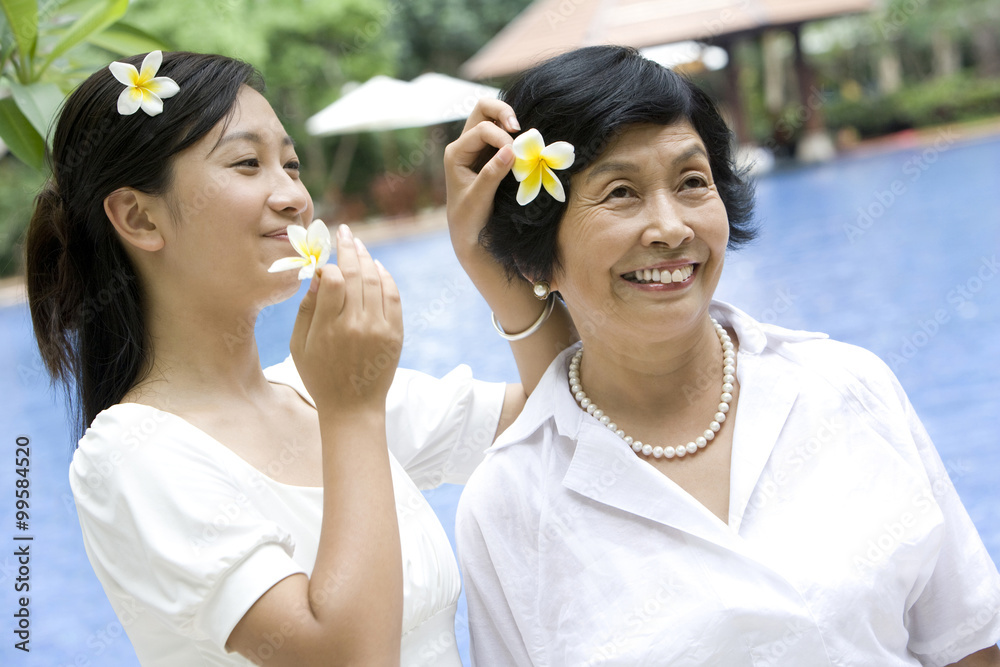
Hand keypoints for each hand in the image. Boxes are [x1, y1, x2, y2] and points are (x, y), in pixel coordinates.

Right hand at [290, 224, 402, 410]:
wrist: (353, 407)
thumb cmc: (320, 376)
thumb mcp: (299, 345)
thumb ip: (306, 309)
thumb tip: (318, 275)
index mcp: (329, 328)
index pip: (335, 279)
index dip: (330, 262)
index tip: (326, 255)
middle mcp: (357, 325)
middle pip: (357, 274)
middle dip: (349, 248)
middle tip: (344, 231)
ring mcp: (380, 328)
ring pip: (376, 281)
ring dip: (367, 258)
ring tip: (358, 244)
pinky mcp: (395, 333)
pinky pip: (393, 296)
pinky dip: (386, 278)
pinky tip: (377, 266)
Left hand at [443, 98, 519, 258]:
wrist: (469, 234)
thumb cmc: (469, 219)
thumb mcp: (479, 199)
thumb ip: (493, 174)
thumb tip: (512, 150)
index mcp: (456, 152)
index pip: (482, 130)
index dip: (501, 137)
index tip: (517, 156)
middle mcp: (465, 144)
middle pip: (483, 108)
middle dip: (503, 111)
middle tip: (519, 128)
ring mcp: (478, 147)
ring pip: (493, 116)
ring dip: (510, 121)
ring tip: (524, 135)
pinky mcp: (491, 153)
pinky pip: (503, 132)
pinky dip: (515, 133)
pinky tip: (524, 144)